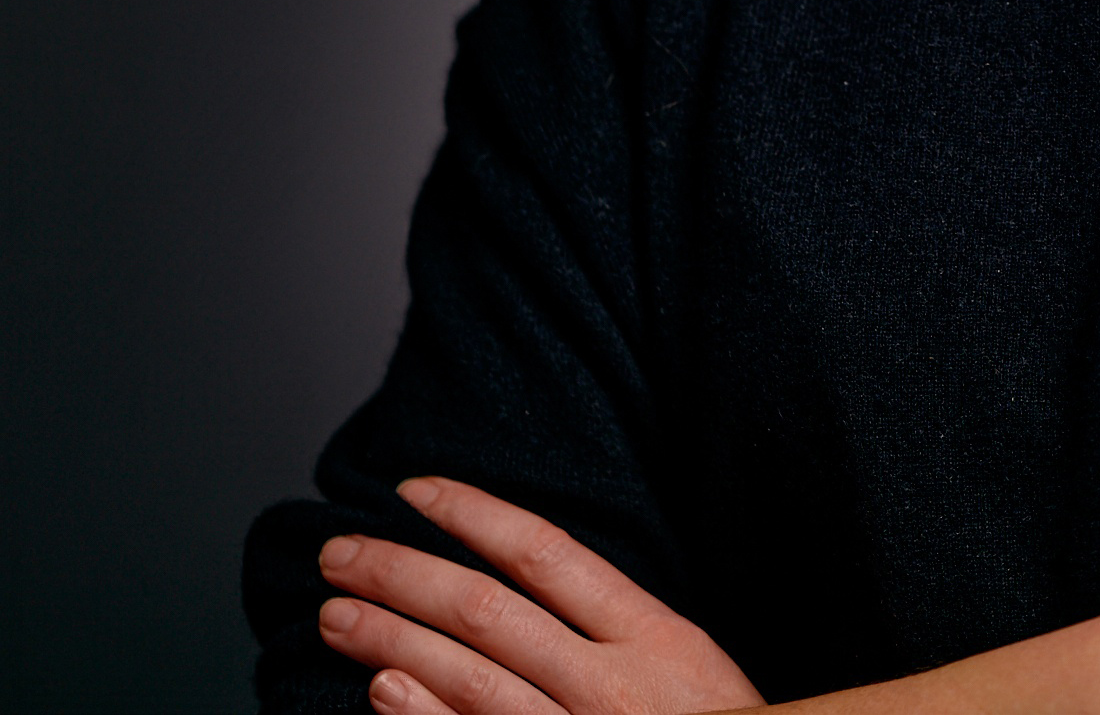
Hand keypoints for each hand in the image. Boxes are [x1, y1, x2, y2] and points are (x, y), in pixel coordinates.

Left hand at [317, 477, 761, 714]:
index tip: (415, 490)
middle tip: (340, 552)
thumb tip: (524, 569)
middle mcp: (606, 680)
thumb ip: (615, 616)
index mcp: (647, 630)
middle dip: (404, 573)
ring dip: (391, 638)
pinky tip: (380, 689)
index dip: (473, 512)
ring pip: (468, 675)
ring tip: (336, 613)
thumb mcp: (684, 654)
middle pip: (486, 608)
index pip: (542, 551)